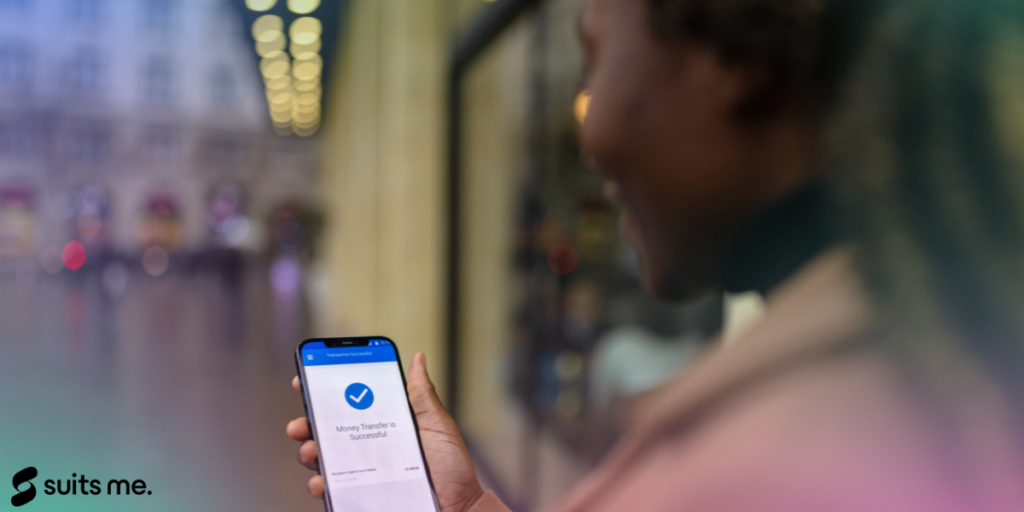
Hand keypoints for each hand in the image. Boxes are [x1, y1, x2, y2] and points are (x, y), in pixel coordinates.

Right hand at [286, 352, 483, 511]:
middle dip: (306, 422)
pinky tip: (321, 480)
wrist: (459, 508)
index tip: (308, 378)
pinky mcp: (359, 497)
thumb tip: (417, 359)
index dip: (325, 391)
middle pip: (327, 431)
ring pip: (323, 459)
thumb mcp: (437, 424)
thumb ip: (420, 394)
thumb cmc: (451, 469)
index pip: (349, 405)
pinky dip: (319, 484)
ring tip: (312, 449)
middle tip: (301, 422)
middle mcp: (368, 449)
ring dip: (309, 452)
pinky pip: (332, 490)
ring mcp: (361, 474)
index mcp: (383, 426)